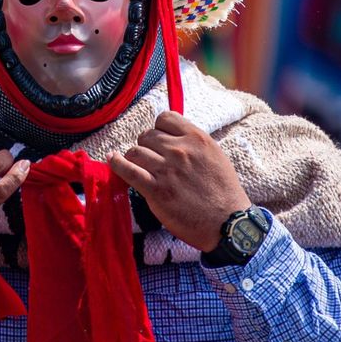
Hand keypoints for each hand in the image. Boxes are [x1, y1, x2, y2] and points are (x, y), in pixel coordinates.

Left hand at [108, 110, 251, 252]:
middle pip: (147, 135)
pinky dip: (117, 164)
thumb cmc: (223, 192)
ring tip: (140, 167)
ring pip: (135, 151)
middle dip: (147, 146)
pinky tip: (113, 160)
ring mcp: (167, 170)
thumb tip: (171, 135)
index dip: (159, 129)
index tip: (160, 141)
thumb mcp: (214, 156)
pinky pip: (128, 170)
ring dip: (135, 158)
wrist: (227, 223)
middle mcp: (180, 151)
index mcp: (197, 139)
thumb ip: (192, 143)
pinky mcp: (156, 190)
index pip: (164, 118)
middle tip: (153, 161)